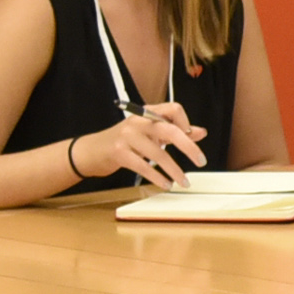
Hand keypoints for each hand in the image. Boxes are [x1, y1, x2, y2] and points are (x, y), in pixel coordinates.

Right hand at [82, 105, 205, 189]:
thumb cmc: (124, 141)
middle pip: (169, 129)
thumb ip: (173, 131)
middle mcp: (138, 121)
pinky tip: (165, 184)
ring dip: (174, 170)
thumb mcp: (149, 132)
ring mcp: (127, 136)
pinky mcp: (119, 153)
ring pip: (158, 153)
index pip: (173, 109)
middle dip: (188, 147)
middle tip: (201, 160)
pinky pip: (144, 166)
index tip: (193, 137)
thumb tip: (200, 133)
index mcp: (147, 113)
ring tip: (183, 181)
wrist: (92, 150)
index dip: (186, 122)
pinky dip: (157, 177)